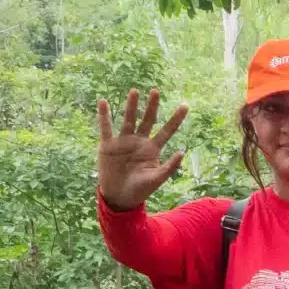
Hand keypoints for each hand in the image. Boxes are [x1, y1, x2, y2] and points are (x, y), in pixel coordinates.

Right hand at [95, 89, 185, 210]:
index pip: (167, 131)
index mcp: (153, 149)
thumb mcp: (157, 179)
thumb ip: (169, 166)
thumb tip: (182, 152)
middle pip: (147, 120)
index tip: (185, 105)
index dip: (175, 119)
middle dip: (151, 106)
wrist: (120, 197)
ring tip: (134, 91)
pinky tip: (104, 102)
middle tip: (155, 91)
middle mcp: (139, 142)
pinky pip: (106, 128)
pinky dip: (104, 116)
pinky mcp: (108, 145)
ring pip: (128, 120)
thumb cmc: (140, 189)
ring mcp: (123, 142)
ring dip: (131, 106)